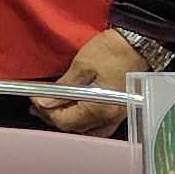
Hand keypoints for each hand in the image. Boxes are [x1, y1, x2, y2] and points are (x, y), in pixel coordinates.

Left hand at [35, 28, 154, 132]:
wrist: (139, 43)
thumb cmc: (113, 51)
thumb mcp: (83, 64)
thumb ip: (63, 87)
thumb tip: (45, 102)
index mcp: (99, 108)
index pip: (64, 120)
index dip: (46, 110)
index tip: (35, 98)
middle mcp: (109, 117)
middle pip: (74, 128)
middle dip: (53, 118)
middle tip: (39, 106)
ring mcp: (117, 116)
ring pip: (87, 130)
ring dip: (68, 121)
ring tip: (53, 110)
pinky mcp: (121, 110)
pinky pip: (99, 126)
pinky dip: (83, 122)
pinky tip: (75, 112)